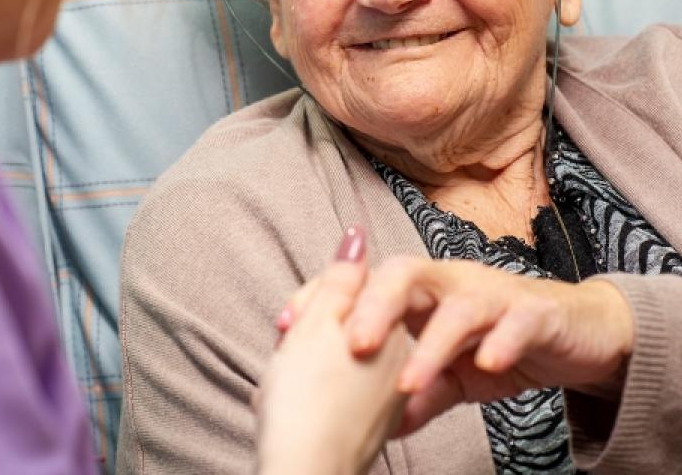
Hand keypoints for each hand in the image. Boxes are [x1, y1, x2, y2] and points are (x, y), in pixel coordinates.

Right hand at [256, 228, 409, 474]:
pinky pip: (346, 386)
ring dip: (312, 358)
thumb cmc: (304, 400)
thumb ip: (341, 278)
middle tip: (285, 352)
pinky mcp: (377, 422)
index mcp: (391, 326)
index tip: (288, 325)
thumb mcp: (316, 324)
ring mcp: (390, 392)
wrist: (304, 473)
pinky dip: (321, 387)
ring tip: (288, 381)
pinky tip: (302, 403)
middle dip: (310, 329)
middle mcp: (401, 356)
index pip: (349, 288)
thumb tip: (357, 235)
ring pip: (343, 352)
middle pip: (349, 318)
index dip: (310, 303)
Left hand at [343, 257, 634, 434]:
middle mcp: (451, 282)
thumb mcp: (452, 372)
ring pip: (459, 303)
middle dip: (373, 304)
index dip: (325, 298)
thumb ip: (417, 390)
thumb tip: (378, 423)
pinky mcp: (535, 312)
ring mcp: (493, 293)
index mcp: (421, 291)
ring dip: (432, 341)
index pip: (364, 283)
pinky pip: (516, 321)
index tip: (286, 327)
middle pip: (404, 274)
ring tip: (408, 381)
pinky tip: (485, 366)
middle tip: (352, 346)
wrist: (579, 329)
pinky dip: (501, 341)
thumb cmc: (500, 340)